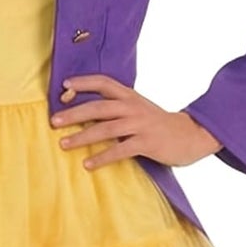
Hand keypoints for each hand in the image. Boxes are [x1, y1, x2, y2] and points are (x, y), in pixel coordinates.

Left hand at [49, 74, 223, 169]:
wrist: (191, 134)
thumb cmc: (159, 124)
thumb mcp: (139, 109)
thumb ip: (117, 108)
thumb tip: (87, 113)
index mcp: (130, 96)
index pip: (104, 82)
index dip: (83, 82)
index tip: (64, 85)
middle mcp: (133, 107)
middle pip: (98, 106)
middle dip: (74, 113)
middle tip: (54, 121)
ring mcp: (140, 125)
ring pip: (106, 128)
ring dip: (82, 137)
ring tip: (63, 144)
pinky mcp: (147, 143)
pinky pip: (120, 150)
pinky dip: (102, 157)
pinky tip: (88, 164)